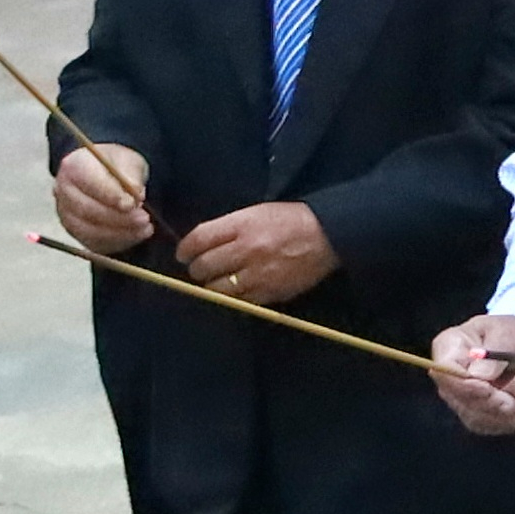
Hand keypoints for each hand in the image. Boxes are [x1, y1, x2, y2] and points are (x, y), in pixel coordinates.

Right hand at [50, 137, 154, 252]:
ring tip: (146, 227)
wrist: (109, 174)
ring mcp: (66, 214)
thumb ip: (131, 175)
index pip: (88, 183)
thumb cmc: (117, 166)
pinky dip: (118, 242)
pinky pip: (94, 243)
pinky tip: (137, 234)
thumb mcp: (129, 161)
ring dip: (120, 232)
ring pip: (88, 230)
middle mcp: (63, 191)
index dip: (111, 195)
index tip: (132, 203)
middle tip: (144, 218)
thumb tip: (136, 194)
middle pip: (86, 209)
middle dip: (118, 217)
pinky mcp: (75, 232)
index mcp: (74, 166)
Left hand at [173, 199, 334, 305]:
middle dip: (197, 268)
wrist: (331, 235)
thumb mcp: (257, 213)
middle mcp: (247, 250)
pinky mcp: (270, 292)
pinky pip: (240, 300)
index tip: (183, 254)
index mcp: (242, 225)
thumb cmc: (292, 220)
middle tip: (201, 268)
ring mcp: (258, 274)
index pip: (198, 240)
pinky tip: (239, 289)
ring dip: (213, 285)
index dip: (185, 249)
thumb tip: (201, 245)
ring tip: (220, 280)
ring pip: (217, 288)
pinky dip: (235, 296)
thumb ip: (229, 228)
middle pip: (203, 266)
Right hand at [430, 312, 514, 435]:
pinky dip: (504, 424)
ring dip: (498, 417)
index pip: (444, 372)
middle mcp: (447, 377)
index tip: (487, 389)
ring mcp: (458, 397)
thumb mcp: (507, 331)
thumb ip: (494, 351)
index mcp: (447, 348)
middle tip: (512, 405)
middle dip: (486, 405)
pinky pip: (486, 425)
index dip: (464, 385)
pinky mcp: (474, 413)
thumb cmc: (509, 333)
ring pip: (472, 416)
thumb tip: (481, 376)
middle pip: (457, 399)